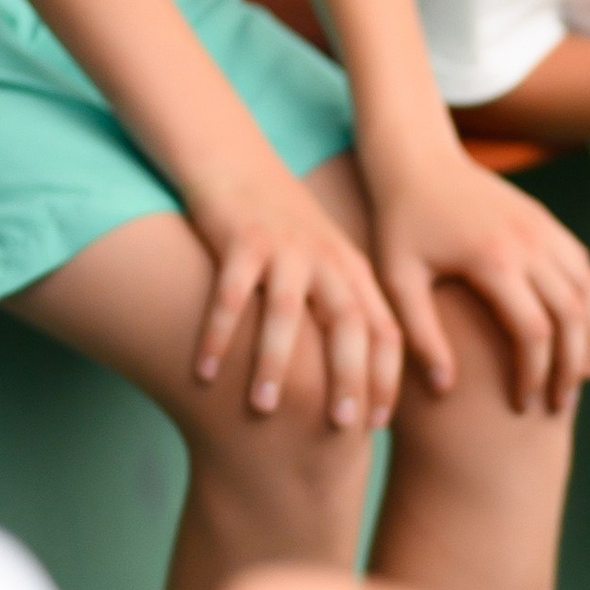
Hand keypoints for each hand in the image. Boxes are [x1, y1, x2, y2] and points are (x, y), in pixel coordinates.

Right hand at [187, 153, 405, 429]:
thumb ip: (344, 311)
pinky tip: (203, 371)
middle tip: (340, 427)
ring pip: (286, 312)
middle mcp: (327, 260)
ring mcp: (285, 249)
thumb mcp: (327, 264)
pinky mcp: (241, 239)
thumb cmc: (283, 231)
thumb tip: (354, 384)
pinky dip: (217, 333)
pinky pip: (229, 294)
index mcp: (354, 272)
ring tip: (265, 408)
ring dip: (277, 362)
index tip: (378, 425)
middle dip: (348, 376)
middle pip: (348, 323)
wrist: (237, 162)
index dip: (386, 378)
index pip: (384, 330)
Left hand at [368, 135, 589, 411]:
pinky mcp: (548, 222)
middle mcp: (529, 243)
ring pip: (587, 292)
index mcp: (493, 259)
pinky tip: (580, 334)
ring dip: (589, 338)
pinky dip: (589, 304)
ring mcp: (545, 229)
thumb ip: (419, 335)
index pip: (533, 332)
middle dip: (569, 367)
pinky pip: (584, 268)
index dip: (534, 375)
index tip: (522, 404)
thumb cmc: (400, 223)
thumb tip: (445, 390)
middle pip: (572, 317)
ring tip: (580, 377)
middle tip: (557, 405)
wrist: (418, 159)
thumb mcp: (396, 280)